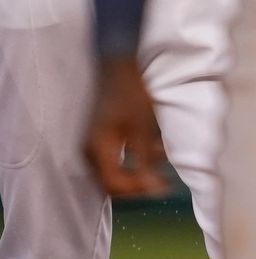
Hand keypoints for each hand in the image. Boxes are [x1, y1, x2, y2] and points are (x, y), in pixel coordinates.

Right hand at [84, 56, 170, 198]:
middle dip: (138, 184)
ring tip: (161, 161)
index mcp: (97, 151)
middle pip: (111, 183)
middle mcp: (90, 153)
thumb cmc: (131, 95)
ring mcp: (93, 147)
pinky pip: (115, 160)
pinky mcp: (101, 140)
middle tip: (162, 181)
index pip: (113, 184)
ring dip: (138, 172)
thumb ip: (145, 159)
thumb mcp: (142, 128)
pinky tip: (154, 149)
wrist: (118, 68)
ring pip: (114, 172)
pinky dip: (134, 159)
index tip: (161, 186)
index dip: (137, 189)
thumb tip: (154, 188)